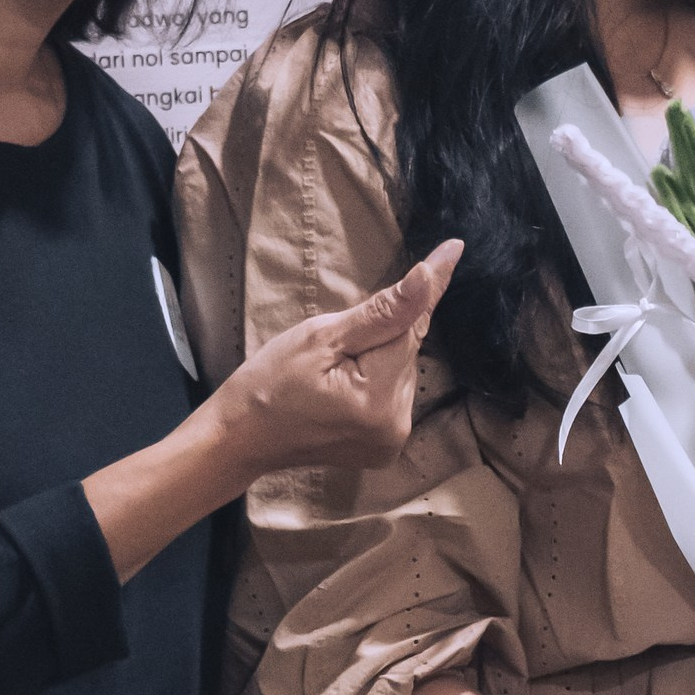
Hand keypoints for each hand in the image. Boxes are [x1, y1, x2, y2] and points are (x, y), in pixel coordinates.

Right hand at [216, 238, 460, 476]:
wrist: (240, 438)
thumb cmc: (269, 383)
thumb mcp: (320, 338)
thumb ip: (381, 311)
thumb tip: (426, 279)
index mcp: (379, 400)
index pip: (412, 328)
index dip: (427, 288)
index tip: (454, 247)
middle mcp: (396, 427)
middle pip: (405, 353)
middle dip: (379, 337)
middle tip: (331, 350)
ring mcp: (391, 442)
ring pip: (400, 372)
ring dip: (377, 359)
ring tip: (330, 372)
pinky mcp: (384, 447)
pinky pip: (392, 394)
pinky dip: (374, 380)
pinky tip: (342, 387)